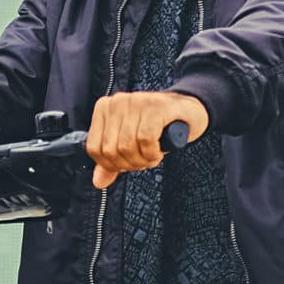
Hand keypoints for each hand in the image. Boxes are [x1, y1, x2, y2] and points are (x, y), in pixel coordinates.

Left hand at [86, 91, 209, 188]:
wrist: (188, 111)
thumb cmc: (157, 128)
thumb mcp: (130, 145)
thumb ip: (112, 162)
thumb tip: (98, 182)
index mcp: (104, 109)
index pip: (95, 149)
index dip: (112, 165)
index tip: (128, 164)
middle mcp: (117, 102)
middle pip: (111, 150)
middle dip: (129, 164)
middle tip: (144, 161)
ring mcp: (136, 101)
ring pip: (127, 146)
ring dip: (143, 160)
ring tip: (153, 155)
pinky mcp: (155, 106)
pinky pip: (145, 140)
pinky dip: (153, 153)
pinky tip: (159, 150)